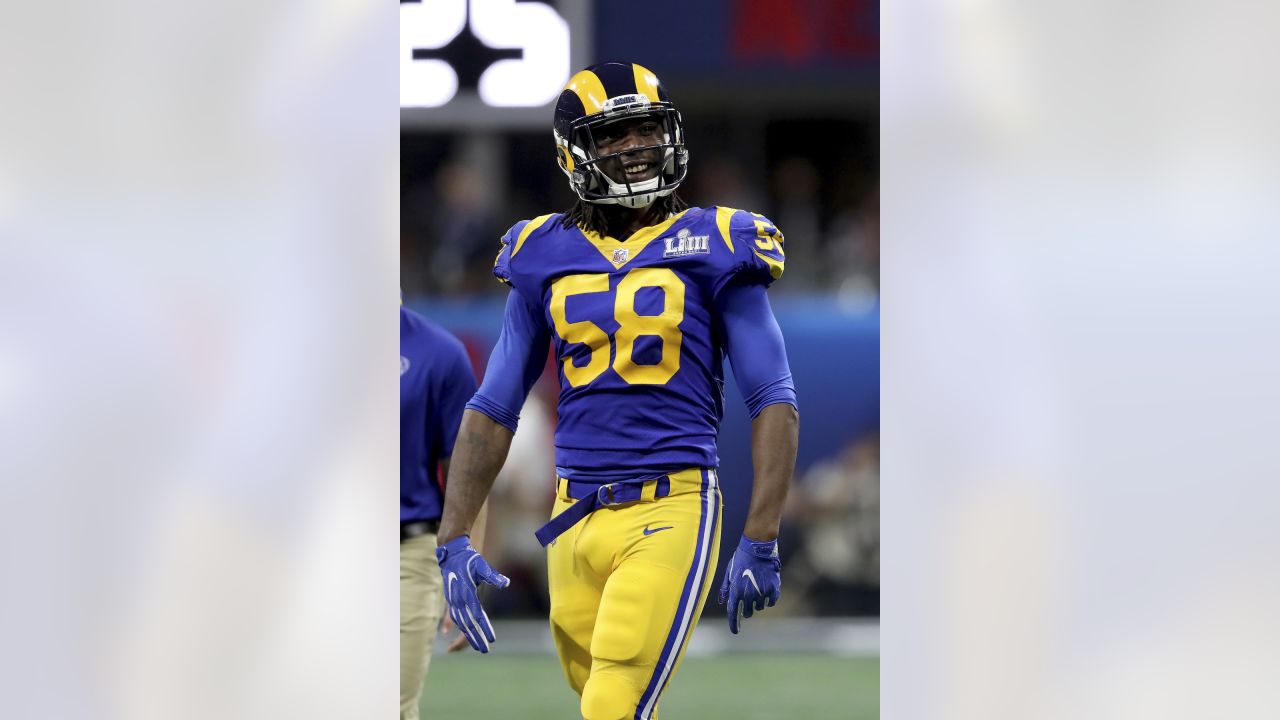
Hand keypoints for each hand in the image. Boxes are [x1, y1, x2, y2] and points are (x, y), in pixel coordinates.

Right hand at [436, 535, 508, 652]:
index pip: (477, 614)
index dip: (484, 627)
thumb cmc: (470, 560)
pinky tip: (464, 636)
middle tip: (485, 650)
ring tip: (478, 647)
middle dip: (476, 637)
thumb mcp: (482, 566)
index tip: (492, 638)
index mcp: (467, 593)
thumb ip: (493, 576)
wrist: (452, 555)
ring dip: (468, 636)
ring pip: (461, 623)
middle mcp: (458, 600)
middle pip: (468, 623)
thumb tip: (506, 583)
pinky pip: (455, 619)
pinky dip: (460, 629)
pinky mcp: (451, 601)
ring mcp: (453, 601)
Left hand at [717, 535, 780, 633]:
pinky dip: (768, 599)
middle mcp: (748, 595)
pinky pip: (771, 602)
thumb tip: (723, 601)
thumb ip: (726, 588)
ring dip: (758, 601)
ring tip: (757, 586)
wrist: (757, 549)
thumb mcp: (729, 573)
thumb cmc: (741, 560)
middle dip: (747, 609)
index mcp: (736, 592)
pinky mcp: (773, 590)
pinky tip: (766, 588)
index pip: (734, 613)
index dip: (734, 624)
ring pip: (760, 607)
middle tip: (748, 598)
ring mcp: (761, 593)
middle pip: (749, 613)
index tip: (736, 631)